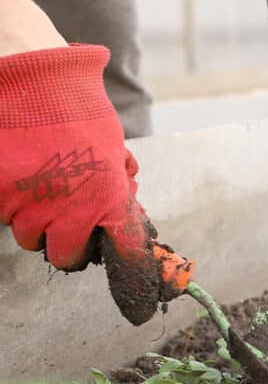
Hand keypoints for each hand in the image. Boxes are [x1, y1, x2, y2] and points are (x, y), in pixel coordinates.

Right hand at [0, 45, 188, 323]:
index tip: (137, 309)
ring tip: (38, 180)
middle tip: (66, 212)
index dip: (133, 281)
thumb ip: (117, 190)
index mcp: (108, 194)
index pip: (126, 254)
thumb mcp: (112, 149)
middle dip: (68, 241)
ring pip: (30, 239)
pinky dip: (8, 202)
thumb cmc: (76, 108)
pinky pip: (3, 217)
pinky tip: (16, 172)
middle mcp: (68, 206)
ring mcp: (26, 203)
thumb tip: (125, 224)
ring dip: (35, 220)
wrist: (28, 74)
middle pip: (66, 256)